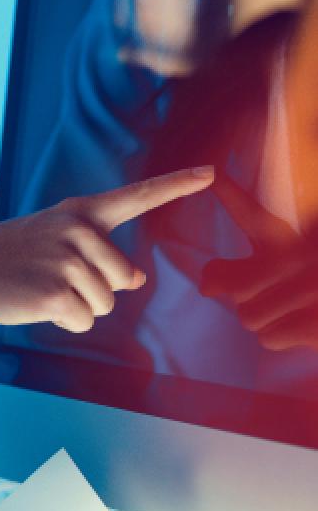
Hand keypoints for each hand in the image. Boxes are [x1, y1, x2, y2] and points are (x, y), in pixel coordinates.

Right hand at [0, 167, 214, 332]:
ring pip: (104, 306)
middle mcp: (78, 230)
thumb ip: (96, 253)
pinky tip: (32, 304)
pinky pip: (81, 323)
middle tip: (49, 278)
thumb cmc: (4, 257)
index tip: (211, 172)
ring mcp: (66, 261)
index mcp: (78, 213)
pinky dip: (60, 322)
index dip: (176, 185)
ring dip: (76, 309)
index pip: (136, 197)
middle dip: (93, 291)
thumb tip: (136, 280)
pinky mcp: (55, 293)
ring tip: (37, 288)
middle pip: (123, 280)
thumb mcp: (49, 240)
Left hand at [201, 172, 317, 350]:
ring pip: (249, 316)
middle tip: (275, 291)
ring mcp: (310, 290)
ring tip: (291, 306)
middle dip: (245, 295)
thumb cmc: (302, 283)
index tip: (213, 173)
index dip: (230, 193)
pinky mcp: (316, 324)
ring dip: (264, 318)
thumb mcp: (274, 266)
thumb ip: (234, 273)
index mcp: (285, 237)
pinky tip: (302, 324)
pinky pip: (269, 337)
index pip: (251, 213)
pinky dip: (280, 335)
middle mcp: (302, 257)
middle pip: (237, 287)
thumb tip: (205, 289)